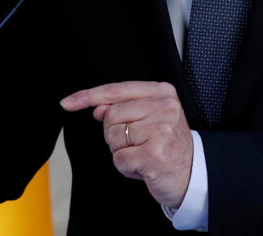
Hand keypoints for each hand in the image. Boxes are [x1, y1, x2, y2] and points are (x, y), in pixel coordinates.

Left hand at [60, 81, 192, 208]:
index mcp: (162, 92)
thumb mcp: (151, 119)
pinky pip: (119, 159)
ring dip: (122, 152)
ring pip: (113, 138)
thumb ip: (124, 108)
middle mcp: (164, 107)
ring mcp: (161, 129)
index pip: (116, 90)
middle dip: (116, 134)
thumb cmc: (169, 145)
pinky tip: (144, 166)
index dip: (88, 96)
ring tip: (143, 153)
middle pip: (110, 115)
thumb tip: (97, 107)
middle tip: (139, 143)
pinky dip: (126, 167)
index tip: (68, 102)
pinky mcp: (154, 153)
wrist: (194, 173)